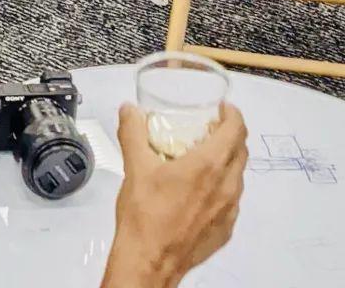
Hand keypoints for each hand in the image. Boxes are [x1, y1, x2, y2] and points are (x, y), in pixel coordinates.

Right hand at [103, 104, 246, 287]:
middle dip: (230, 135)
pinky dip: (222, 186)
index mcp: (207, 166)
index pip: (235, 132)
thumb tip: (129, 110)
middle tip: (211, 128)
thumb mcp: (134, 166)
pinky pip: (231, 200)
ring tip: (203, 157)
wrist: (150, 261)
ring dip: (227, 161)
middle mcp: (225, 187)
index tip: (224, 108)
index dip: (233, 115)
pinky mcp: (225, 230)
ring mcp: (229, 212)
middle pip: (241, 152)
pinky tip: (199, 190)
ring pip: (237, 177)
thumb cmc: (145, 216)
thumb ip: (132, 132)